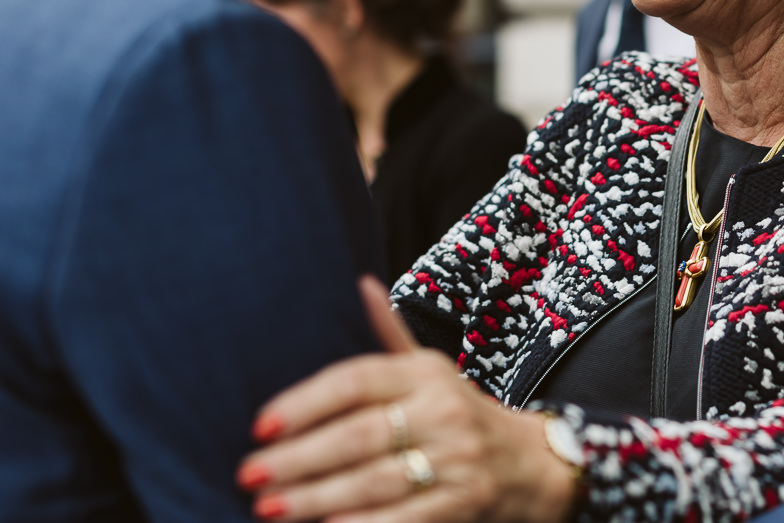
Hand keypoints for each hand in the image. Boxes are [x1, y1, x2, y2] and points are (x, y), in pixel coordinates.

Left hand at [238, 277, 573, 522]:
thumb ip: (390, 334)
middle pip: (359, 435)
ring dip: (316, 498)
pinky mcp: (464, 503)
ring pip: (374, 480)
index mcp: (426, 373)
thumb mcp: (430, 368)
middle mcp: (442, 411)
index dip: (306, 402)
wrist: (533, 464)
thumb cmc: (460, 412)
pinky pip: (405, 519)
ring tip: (268, 508)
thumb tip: (361, 283)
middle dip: (299, 458)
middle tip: (250, 474)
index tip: (260, 425)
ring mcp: (457, 459)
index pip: (356, 380)